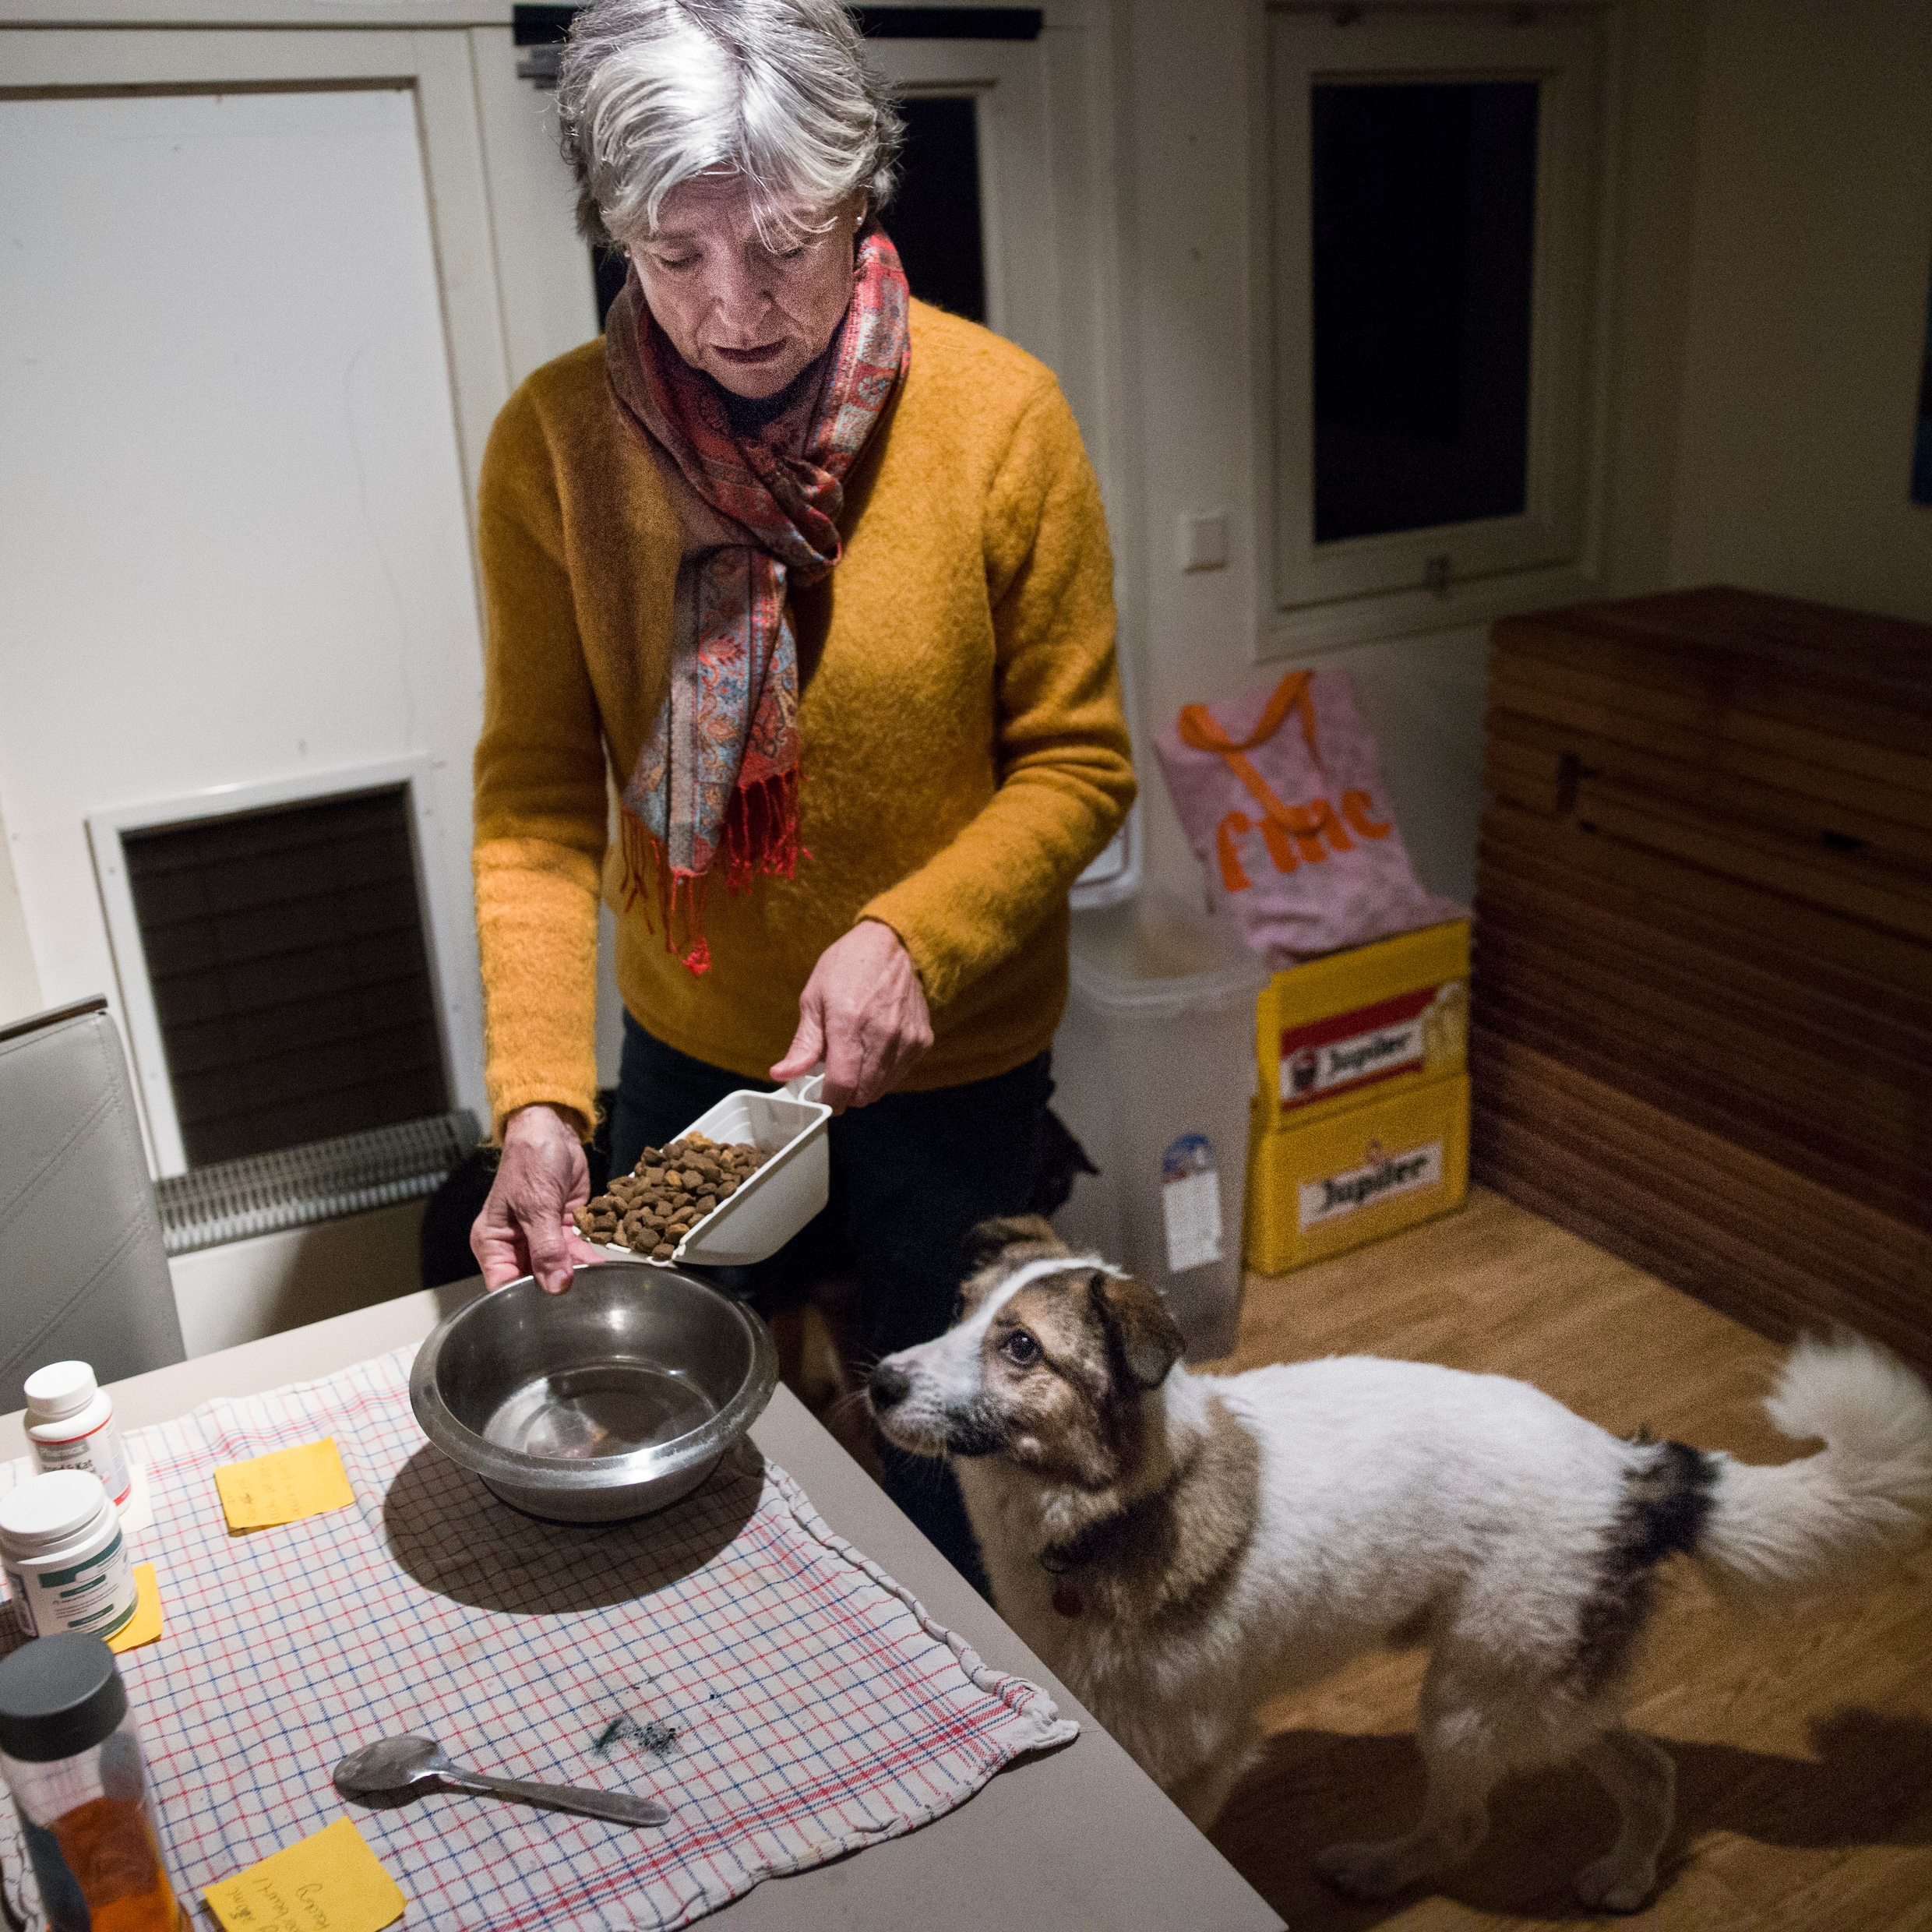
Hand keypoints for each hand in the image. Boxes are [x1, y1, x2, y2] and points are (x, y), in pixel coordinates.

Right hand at [470, 1103, 605, 1293]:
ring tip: (598, 1286)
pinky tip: (604, 1268)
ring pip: (559, 1267)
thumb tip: (555, 1285)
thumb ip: (546, 1247)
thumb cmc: (530, 1159)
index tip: (549, 1310)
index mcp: (493, 1242)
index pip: (503, 1284)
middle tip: (580, 1300)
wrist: (553, 1129)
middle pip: (533, 1280)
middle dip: (556, 1288)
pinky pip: (576, 1251)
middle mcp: (515, 1244)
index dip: (523, 1300)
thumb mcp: (537, 1205)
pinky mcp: (564, 1228)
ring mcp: (540, 1238)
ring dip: (577, 1274)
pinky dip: (589, 1258)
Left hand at [771, 920, 932, 1109]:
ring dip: (865, 1084)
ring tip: (856, 1055)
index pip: (842, 1085)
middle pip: (863, 1094)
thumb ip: (803, 1044)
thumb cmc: (848, 967)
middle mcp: (883, 1035)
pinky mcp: (922, 1041)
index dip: (829, 1101)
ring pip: (883, 1089)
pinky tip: (875, 1048)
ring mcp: (907, 1039)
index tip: (822, 1099)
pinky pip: (900, 1074)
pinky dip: (884, 1072)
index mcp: (849, 1023)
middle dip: (846, 1093)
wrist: (890, 944)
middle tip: (836, 1074)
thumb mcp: (814, 999)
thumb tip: (782, 1075)